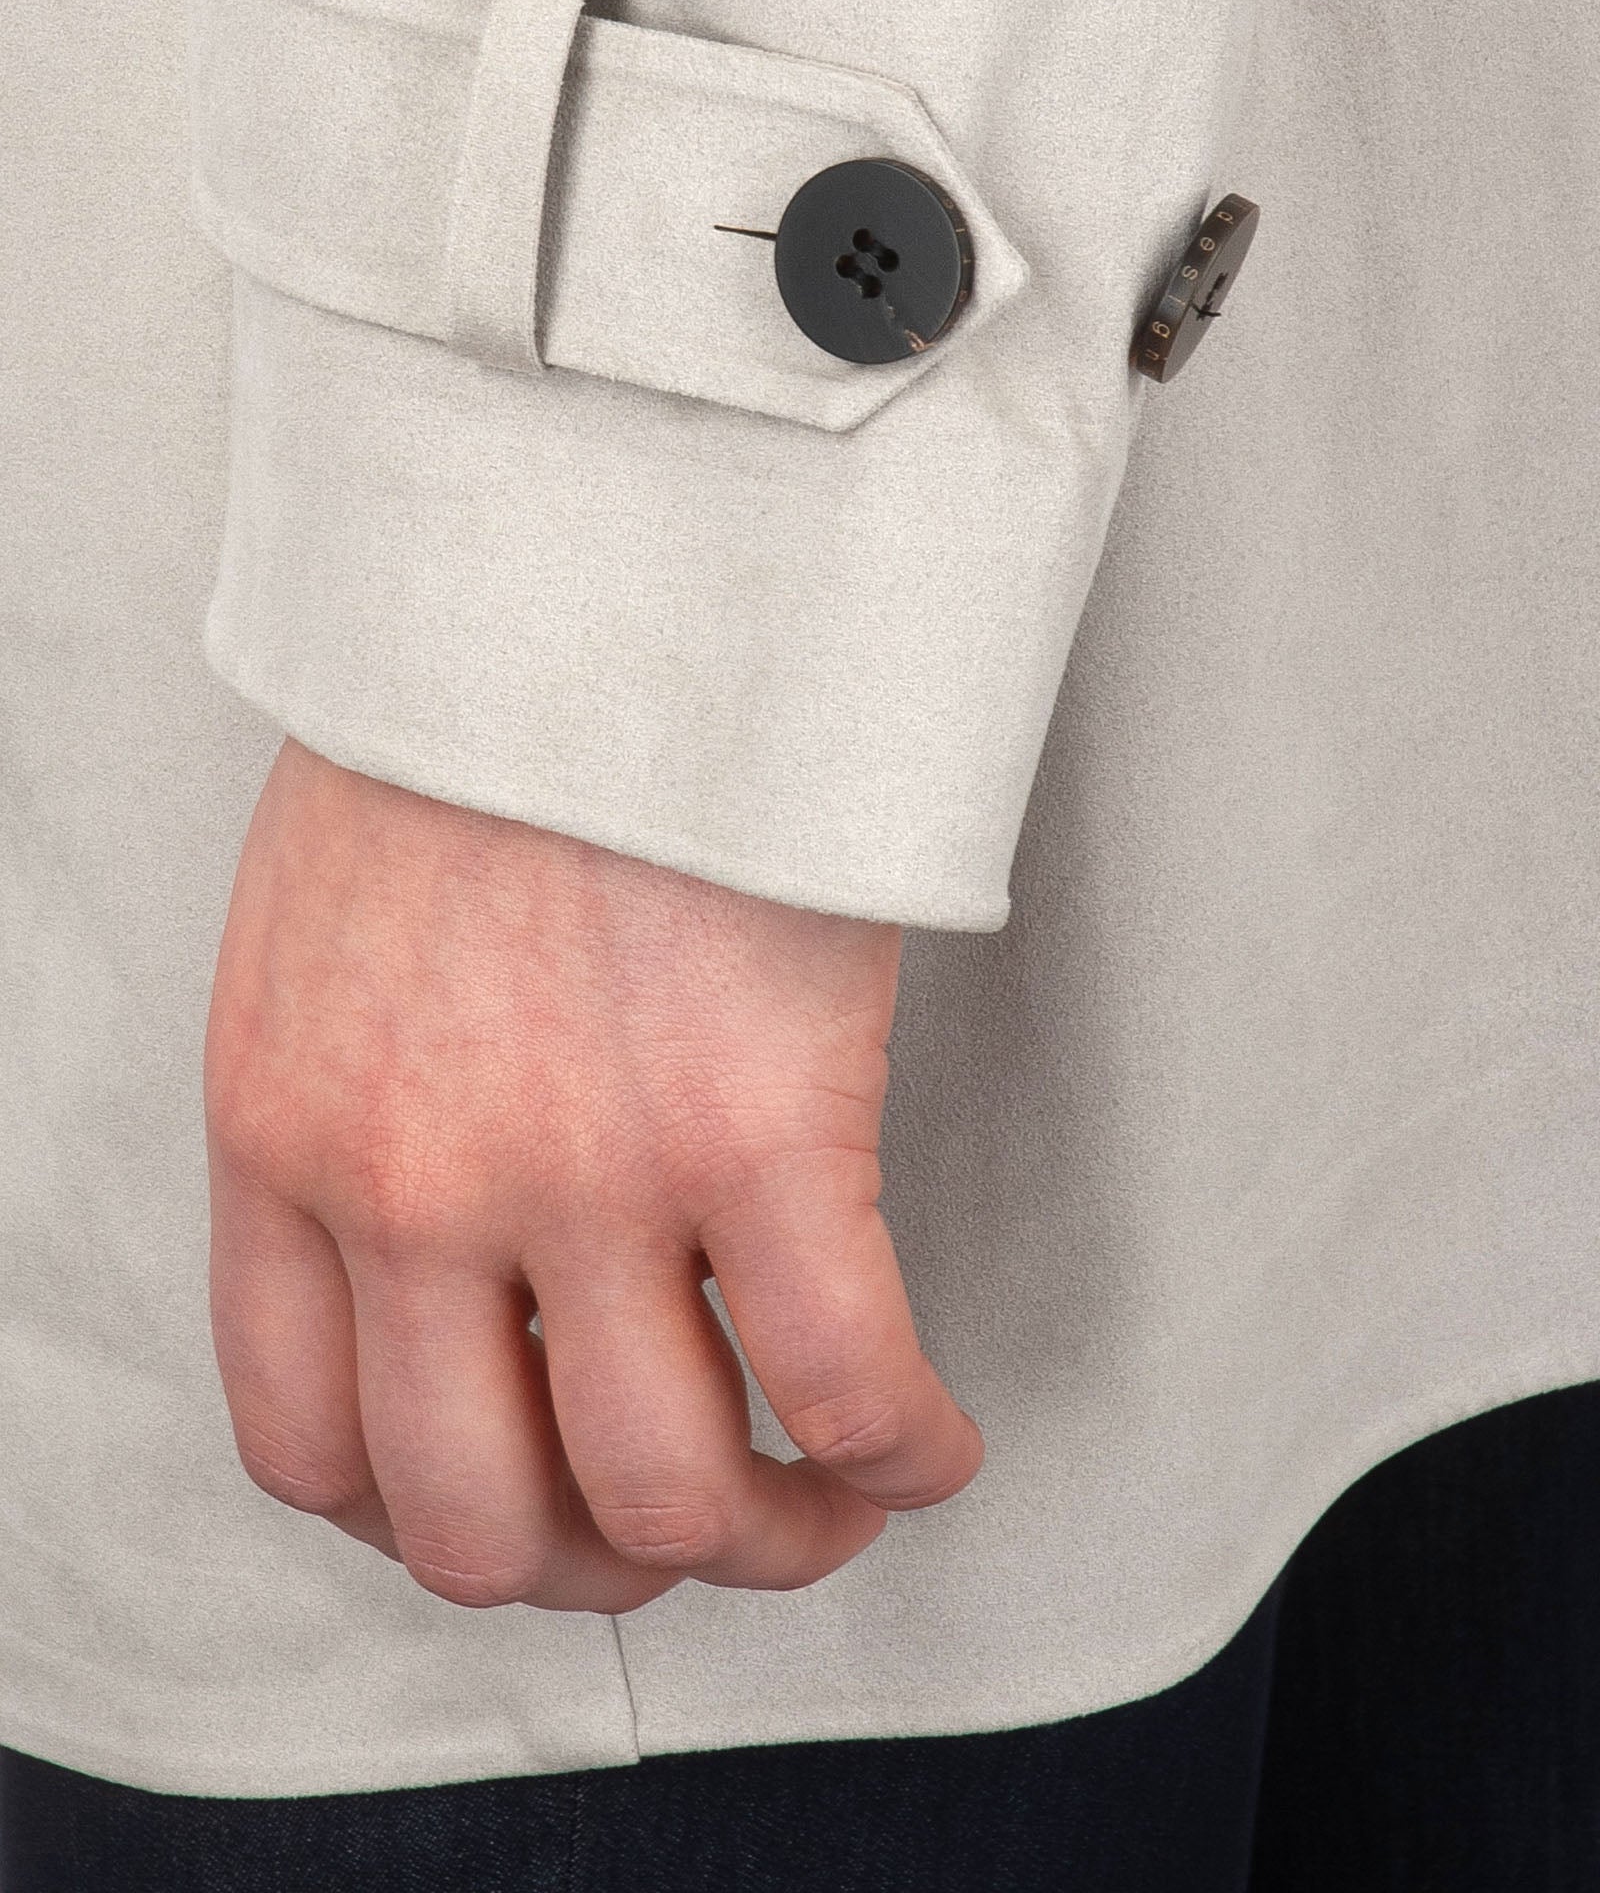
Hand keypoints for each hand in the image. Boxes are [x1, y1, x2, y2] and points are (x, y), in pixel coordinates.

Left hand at [203, 736, 983, 1613]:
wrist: (587, 551)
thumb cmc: (476, 709)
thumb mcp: (323, 930)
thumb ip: (352, 1105)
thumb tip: (464, 1247)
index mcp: (283, 1138)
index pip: (307, 1449)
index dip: (429, 1520)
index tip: (522, 1497)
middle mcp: (410, 1187)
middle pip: (480, 1525)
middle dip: (595, 1573)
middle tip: (683, 1522)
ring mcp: (581, 1168)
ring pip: (666, 1498)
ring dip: (766, 1542)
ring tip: (826, 1495)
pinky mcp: (758, 1120)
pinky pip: (849, 1386)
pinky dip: (903, 1456)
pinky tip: (932, 1440)